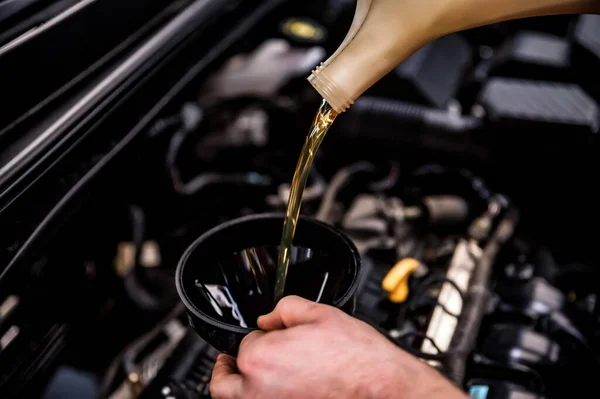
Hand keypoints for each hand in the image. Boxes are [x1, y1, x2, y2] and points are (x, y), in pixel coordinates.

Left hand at [210, 295, 467, 398]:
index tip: (269, 333)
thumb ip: (285, 308)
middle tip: (231, 361)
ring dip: (239, 388)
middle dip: (227, 368)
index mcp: (261, 358)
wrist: (384, 388)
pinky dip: (262, 398)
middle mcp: (258, 392)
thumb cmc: (359, 360)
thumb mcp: (321, 314)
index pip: (244, 343)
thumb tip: (270, 317)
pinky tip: (279, 389)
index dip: (259, 335)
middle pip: (224, 382)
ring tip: (248, 379)